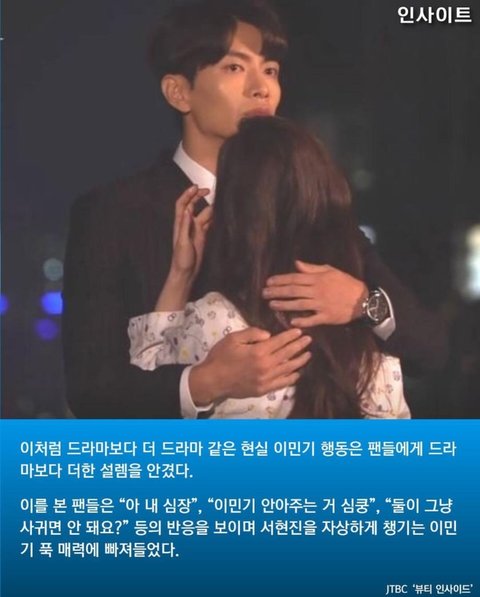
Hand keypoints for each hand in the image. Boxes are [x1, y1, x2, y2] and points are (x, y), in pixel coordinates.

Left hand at [170, 185, 212, 280]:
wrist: (185, 272)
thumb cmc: (181, 259)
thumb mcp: (182, 242)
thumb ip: (185, 225)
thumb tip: (188, 209)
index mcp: (180, 224)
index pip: (182, 204)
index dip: (188, 194)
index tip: (196, 187)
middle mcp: (187, 225)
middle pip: (192, 206)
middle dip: (199, 196)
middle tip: (209, 190)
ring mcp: (195, 230)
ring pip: (203, 214)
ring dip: (210, 208)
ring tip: (219, 202)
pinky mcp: (202, 236)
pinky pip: (208, 223)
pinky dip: (213, 218)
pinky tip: (220, 215)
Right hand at [189, 327, 311, 406]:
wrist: (212, 380)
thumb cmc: (220, 357)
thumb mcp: (233, 339)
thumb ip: (252, 334)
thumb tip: (269, 335)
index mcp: (258, 352)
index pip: (280, 342)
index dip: (291, 336)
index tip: (300, 331)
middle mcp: (266, 366)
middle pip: (287, 354)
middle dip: (299, 346)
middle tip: (309, 340)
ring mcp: (266, 380)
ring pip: (288, 369)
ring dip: (299, 361)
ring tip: (308, 355)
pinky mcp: (263, 389)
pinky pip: (282, 384)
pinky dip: (291, 378)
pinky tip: (297, 373)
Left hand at [262, 260, 367, 326]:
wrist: (363, 299)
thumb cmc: (345, 283)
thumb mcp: (330, 270)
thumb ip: (312, 268)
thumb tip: (296, 264)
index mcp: (317, 279)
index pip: (295, 278)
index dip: (280, 280)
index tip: (268, 282)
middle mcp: (317, 291)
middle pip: (293, 291)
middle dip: (277, 292)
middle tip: (264, 294)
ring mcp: (321, 305)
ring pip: (298, 305)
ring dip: (284, 305)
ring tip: (272, 305)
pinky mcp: (326, 317)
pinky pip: (311, 320)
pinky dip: (301, 321)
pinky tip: (291, 321)